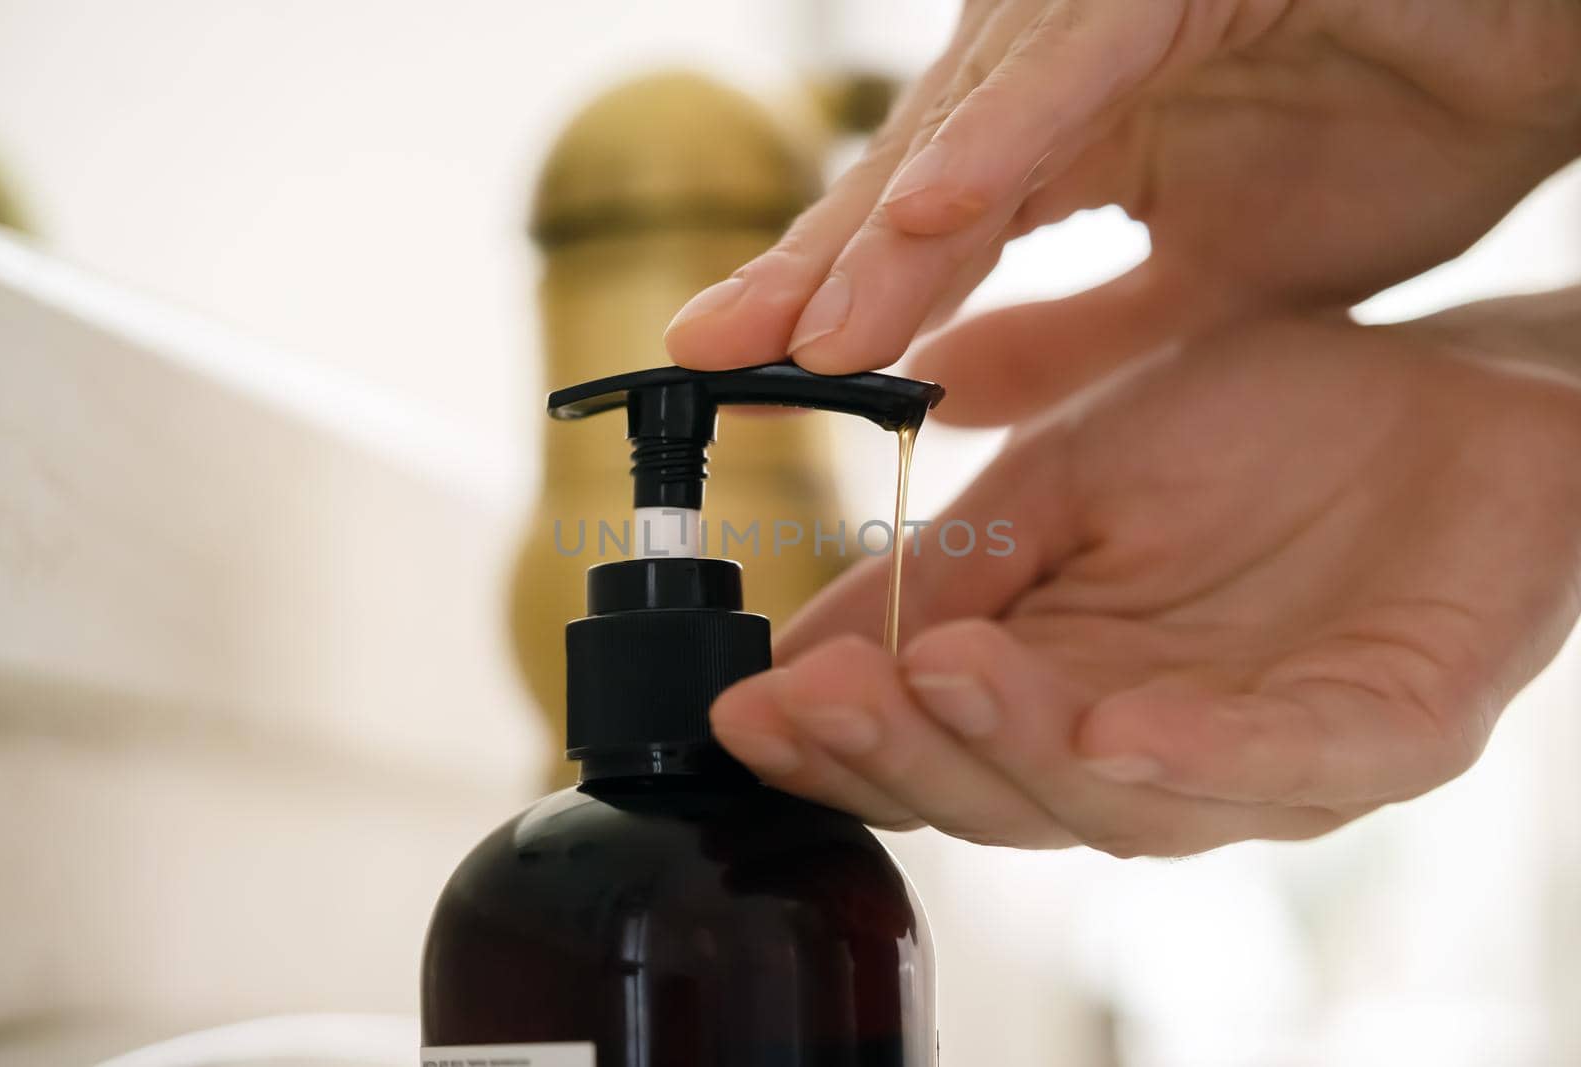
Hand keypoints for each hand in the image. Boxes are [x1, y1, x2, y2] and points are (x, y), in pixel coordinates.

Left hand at [664, 0, 1580, 379]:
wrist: (1548, 46)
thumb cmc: (1399, 126)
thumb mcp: (1211, 285)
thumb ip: (1077, 338)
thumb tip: (947, 398)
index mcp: (1071, 133)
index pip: (928, 232)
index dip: (833, 302)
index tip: (743, 372)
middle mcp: (1071, 64)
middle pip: (918, 180)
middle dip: (813, 272)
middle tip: (708, 355)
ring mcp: (1121, 11)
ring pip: (976, 125)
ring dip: (889, 232)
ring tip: (805, 330)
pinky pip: (1087, 57)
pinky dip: (1010, 133)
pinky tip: (933, 211)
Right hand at [707, 293, 1580, 854]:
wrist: (1446, 380)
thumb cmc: (1256, 431)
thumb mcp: (1062, 480)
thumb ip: (948, 565)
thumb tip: (790, 644)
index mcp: (1066, 693)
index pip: (934, 754)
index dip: (837, 744)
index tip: (741, 705)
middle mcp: (1155, 751)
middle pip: (1007, 803)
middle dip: (903, 752)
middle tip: (817, 695)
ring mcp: (1272, 756)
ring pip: (1125, 805)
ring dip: (1017, 747)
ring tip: (932, 674)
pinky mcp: (1391, 731)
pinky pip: (1288, 763)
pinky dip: (1191, 755)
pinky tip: (1107, 723)